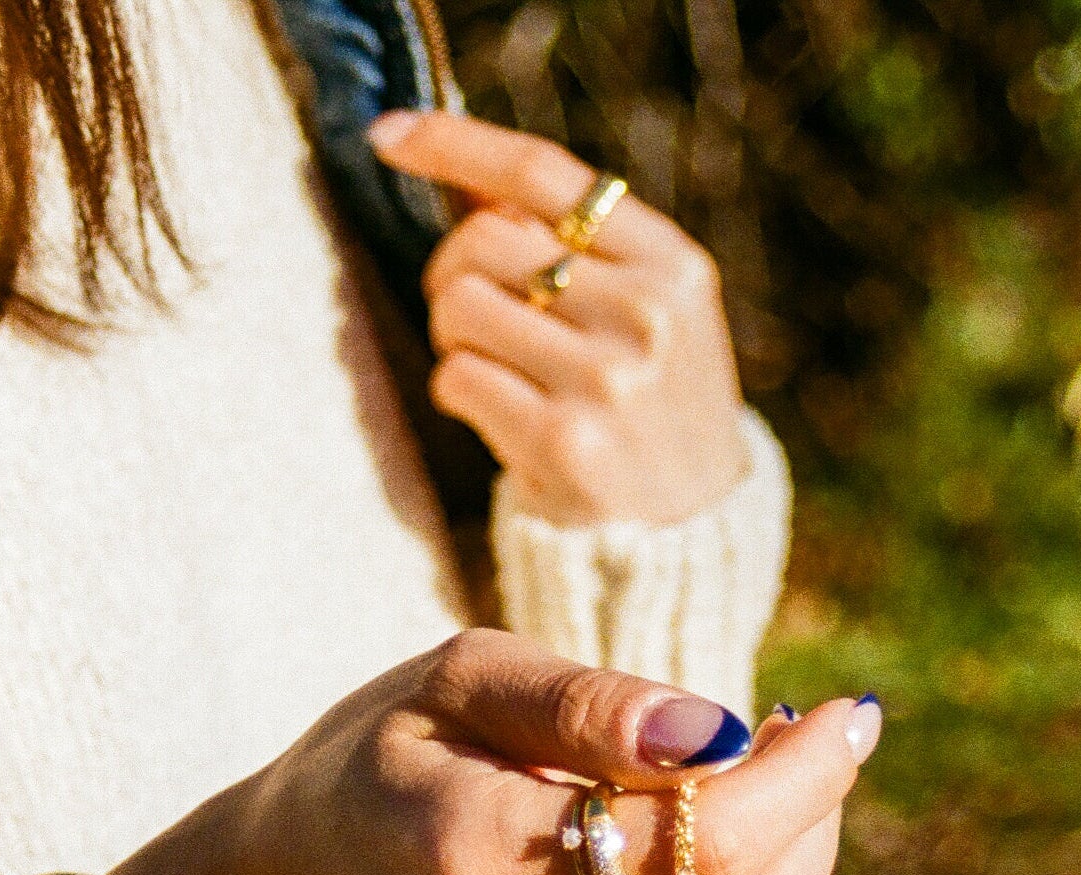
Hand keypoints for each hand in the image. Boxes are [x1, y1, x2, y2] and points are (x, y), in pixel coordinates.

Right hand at [42, 631, 879, 874]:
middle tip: (800, 750)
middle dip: (812, 823)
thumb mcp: (457, 682)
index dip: (803, 778)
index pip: (702, 843)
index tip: (845, 716)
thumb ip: (587, 702)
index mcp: (474, 854)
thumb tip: (725, 732)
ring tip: (758, 808)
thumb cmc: (385, 766)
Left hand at [368, 109, 748, 527]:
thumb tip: (467, 181)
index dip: (455, 144)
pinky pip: (457, 378)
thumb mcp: (648, 312)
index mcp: (671, 263)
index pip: (544, 174)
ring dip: (451, 335)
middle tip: (465, 314)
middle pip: (485, 239)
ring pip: (461, 306)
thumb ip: (578, 246)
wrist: (689, 532)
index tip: (390, 137)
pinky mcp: (562, 440)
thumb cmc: (653, 409)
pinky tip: (493, 413)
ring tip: (489, 366)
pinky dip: (456, 390)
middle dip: (452, 272)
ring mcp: (605, 378)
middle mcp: (644, 313)